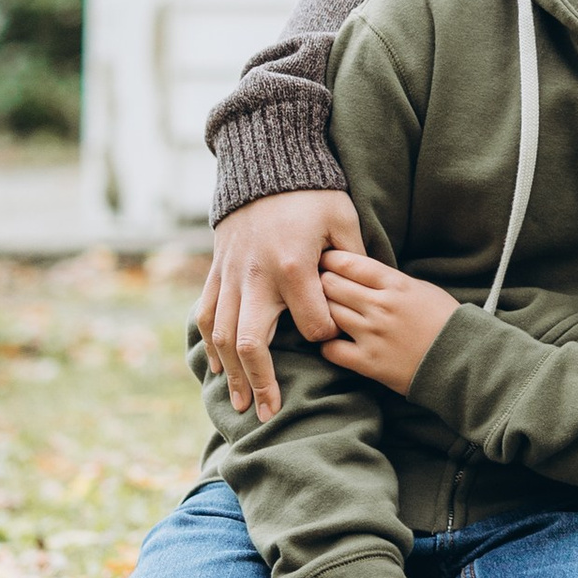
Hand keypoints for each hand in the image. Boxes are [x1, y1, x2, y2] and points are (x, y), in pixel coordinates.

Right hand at [195, 189, 361, 424]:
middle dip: (261, 382)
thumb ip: (355, 258)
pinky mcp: (216, 271)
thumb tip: (370, 293)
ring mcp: (231, 276)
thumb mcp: (343, 218)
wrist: (263, 165)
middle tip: (268, 413)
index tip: (334, 341)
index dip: (325, 337)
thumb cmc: (312, 193)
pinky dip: (210, 344)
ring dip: (230, 374)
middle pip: (251, 343)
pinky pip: (207, 314)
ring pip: (223, 335)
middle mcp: (256, 277)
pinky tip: (218, 369)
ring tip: (241, 404)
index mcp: (294, 266)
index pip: (312, 324)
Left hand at [319, 253, 458, 393]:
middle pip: (331, 285)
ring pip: (327, 313)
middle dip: (320, 282)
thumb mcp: (422, 289)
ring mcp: (372, 334)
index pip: (349, 263)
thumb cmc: (445, 321)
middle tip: (315, 285)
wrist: (463, 360)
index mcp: (396, 284)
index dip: (330, 260)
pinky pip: (330, 349)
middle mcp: (380, 306)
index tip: (324, 262)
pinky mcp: (368, 362)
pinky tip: (332, 339)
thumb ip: (391, 281)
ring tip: (321, 311)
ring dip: (321, 311)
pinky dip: (326, 343)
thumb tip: (362, 273)